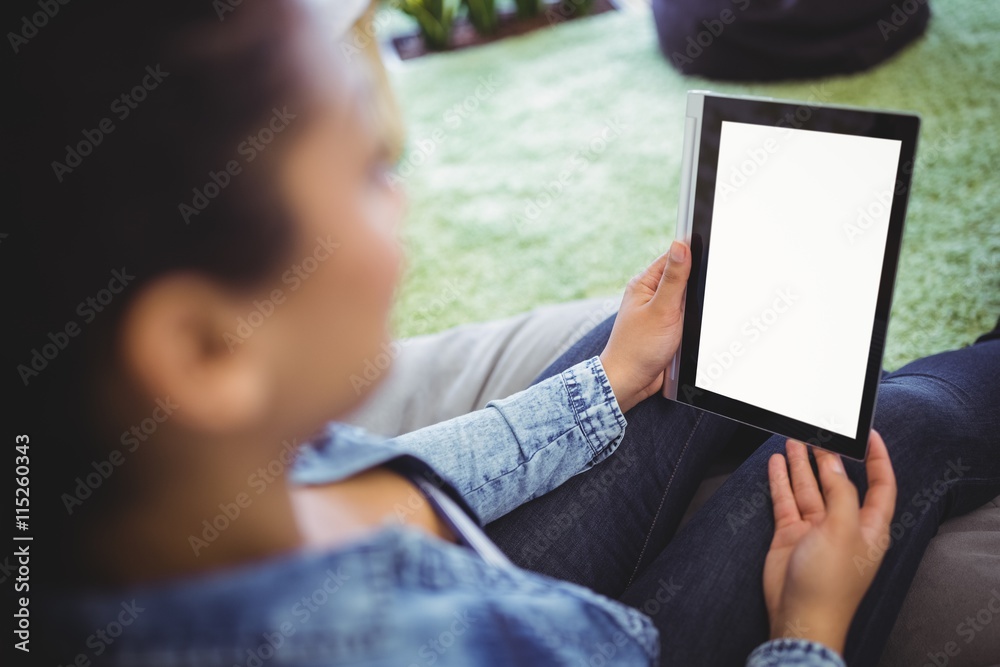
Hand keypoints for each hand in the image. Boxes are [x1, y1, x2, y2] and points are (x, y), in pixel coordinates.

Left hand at [599, 241, 689, 412]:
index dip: (692, 253)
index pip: (673, 257)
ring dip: (695, 310)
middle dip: (696, 288)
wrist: (631, 382)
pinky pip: (687, 319)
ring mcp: (659, 312)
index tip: (711, 253)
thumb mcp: (661, 309)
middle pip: (684, 279)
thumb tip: (680, 245)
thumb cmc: (638, 348)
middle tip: (695, 303)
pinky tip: (691, 332)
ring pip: (688, 301)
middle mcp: (650, 294)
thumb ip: (674, 278)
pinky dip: (692, 324)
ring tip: (687, 323)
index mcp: (644, 283)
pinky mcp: (666, 328)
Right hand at [763, 431, 896, 655]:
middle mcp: (843, 525)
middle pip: (838, 482)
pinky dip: (781, 481)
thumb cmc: (830, 583)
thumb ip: (840, 493)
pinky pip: (786, 500)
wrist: (799, 616)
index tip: (868, 434)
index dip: (877, 458)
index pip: (880, 485)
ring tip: (793, 438)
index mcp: (869, 527)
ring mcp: (816, 529)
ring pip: (809, 488)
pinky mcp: (791, 534)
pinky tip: (777, 464)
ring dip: (802, 464)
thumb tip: (833, 464)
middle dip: (830, 457)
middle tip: (818, 432)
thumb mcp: (843, 530)